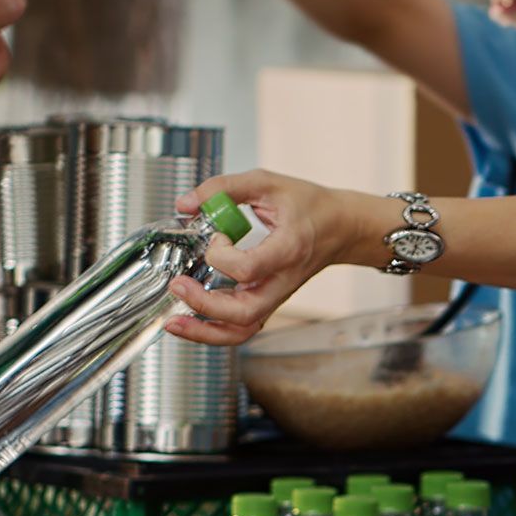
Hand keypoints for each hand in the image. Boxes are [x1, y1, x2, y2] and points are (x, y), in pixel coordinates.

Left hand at [166, 170, 348, 345]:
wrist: (341, 228)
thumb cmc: (309, 206)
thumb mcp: (267, 182)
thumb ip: (223, 188)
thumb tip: (186, 203)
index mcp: (288, 249)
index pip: (249, 268)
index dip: (221, 254)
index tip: (216, 236)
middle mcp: (283, 281)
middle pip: (244, 312)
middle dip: (204, 305)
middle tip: (178, 285)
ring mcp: (276, 296)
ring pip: (242, 330)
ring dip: (206, 332)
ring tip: (174, 322)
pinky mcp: (268, 302)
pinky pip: (242, 328)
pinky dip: (215, 331)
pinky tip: (191, 321)